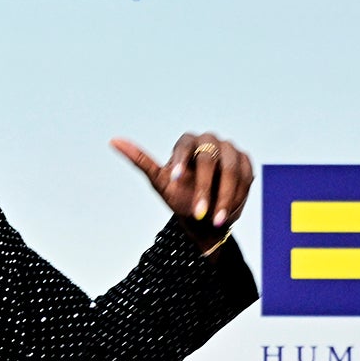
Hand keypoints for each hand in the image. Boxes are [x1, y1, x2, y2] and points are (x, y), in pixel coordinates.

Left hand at [110, 132, 253, 236]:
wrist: (203, 215)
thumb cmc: (178, 195)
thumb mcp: (158, 181)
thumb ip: (139, 159)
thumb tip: (113, 140)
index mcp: (187, 142)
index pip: (185, 144)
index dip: (182, 161)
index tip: (176, 180)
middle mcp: (210, 142)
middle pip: (211, 158)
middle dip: (205, 189)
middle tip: (199, 214)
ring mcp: (231, 152)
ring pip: (232, 169)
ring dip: (225, 197)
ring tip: (216, 220)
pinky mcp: (246, 164)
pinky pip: (246, 177)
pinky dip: (238, 196)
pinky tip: (228, 213)